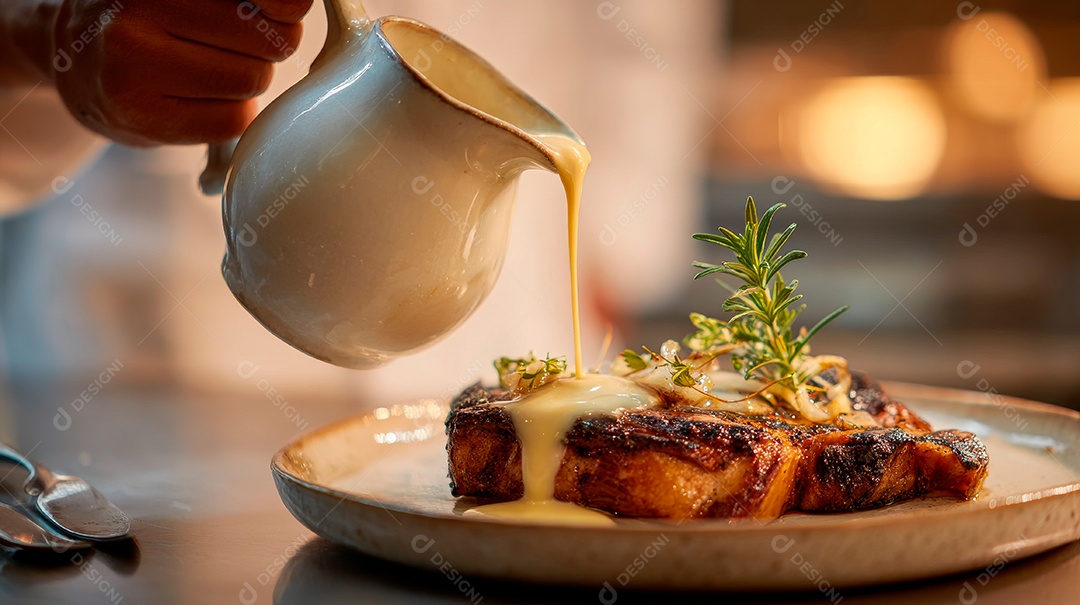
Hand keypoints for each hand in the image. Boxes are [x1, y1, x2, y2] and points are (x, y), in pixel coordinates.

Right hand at [51, 0, 313, 145]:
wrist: (75, 58)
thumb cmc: (151, 15)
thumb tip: (299, 5)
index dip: (287, 7)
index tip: (283, 11)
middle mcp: (136, 12)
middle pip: (269, 40)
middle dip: (269, 44)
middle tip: (237, 42)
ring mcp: (134, 67)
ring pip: (252, 81)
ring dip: (247, 79)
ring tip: (209, 67)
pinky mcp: (142, 117)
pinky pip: (233, 120)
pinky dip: (231, 112)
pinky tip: (199, 97)